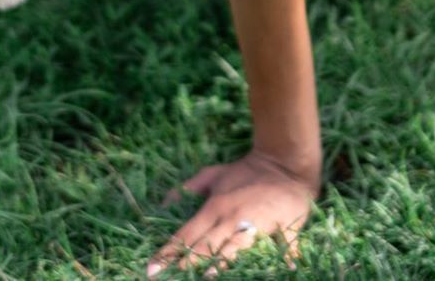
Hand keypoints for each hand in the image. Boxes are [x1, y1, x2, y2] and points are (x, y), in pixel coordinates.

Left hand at [146, 149, 318, 275]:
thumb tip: (163, 202)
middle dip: (187, 264)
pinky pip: (278, 247)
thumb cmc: (246, 173)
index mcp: (214, 206)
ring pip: (234, 248)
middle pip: (205, 245)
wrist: (283, 165)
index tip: (151, 269)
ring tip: (205, 277)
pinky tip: (269, 268)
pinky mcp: (280, 229)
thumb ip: (189, 188)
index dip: (169, 252)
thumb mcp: (213, 175)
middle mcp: (230, 218)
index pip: (187, 234)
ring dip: (219, 263)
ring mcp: (254, 224)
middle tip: (168, 278)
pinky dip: (277, 257)